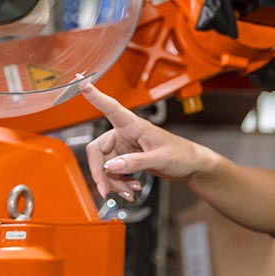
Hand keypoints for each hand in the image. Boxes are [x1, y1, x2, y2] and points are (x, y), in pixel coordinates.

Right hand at [81, 82, 215, 200]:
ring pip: (104, 166)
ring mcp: (124, 148)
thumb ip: (136, 161)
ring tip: (128, 191)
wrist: (190, 166)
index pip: (112, 108)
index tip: (84, 84)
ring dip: (112, 182)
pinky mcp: (126, 159)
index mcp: (134, 125)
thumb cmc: (182, 155)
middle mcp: (125, 134)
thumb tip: (111, 166)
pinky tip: (130, 188)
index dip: (96, 97)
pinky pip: (112, 172)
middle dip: (100, 173)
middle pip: (97, 152)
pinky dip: (118, 183)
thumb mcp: (161, 158)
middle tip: (105, 190)